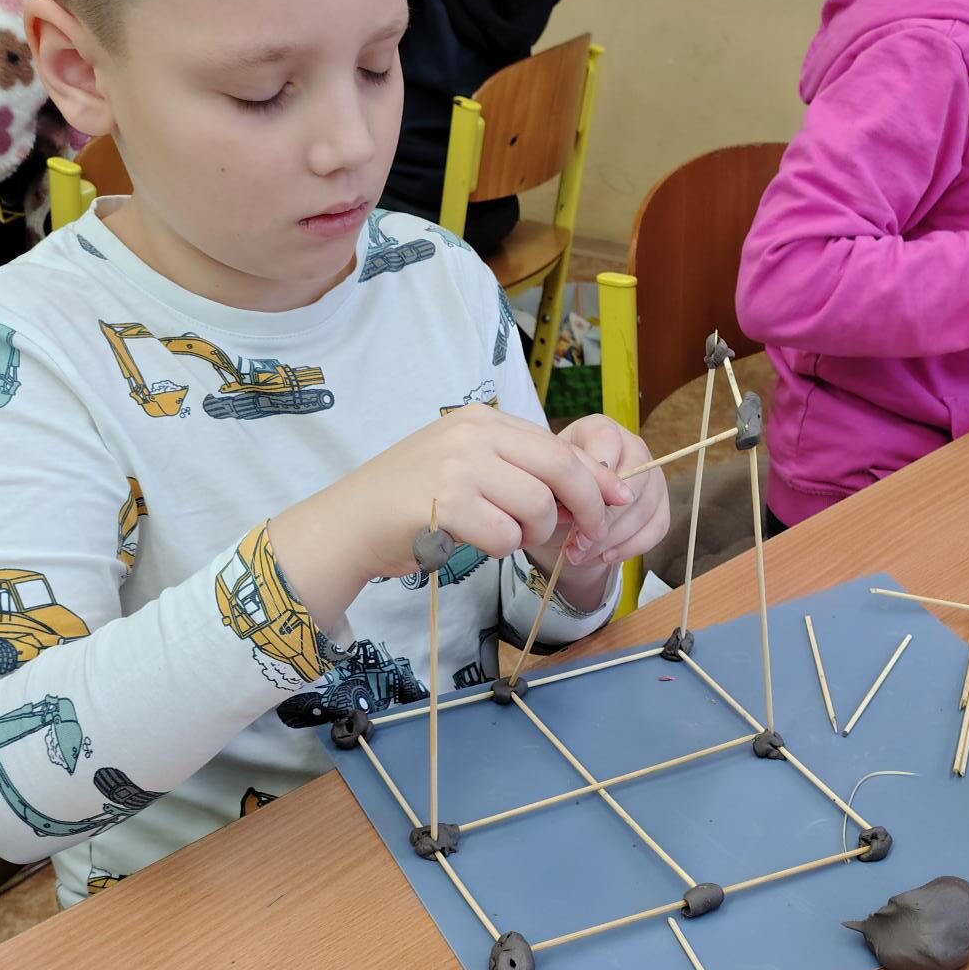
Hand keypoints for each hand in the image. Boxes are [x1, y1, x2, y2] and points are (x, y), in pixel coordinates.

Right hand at [269, 403, 633, 628]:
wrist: (349, 522)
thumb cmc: (411, 500)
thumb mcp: (465, 465)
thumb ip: (519, 469)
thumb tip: (592, 488)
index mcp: (482, 420)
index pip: (558, 446)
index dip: (596, 478)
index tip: (619, 500)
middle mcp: (473, 435)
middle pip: (561, 472)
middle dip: (586, 509)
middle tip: (588, 536)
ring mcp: (459, 467)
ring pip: (538, 508)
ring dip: (532, 535)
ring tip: (503, 536)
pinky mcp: (448, 505)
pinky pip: (505, 536)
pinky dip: (501, 549)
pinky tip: (477, 543)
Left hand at [524, 413, 671, 611]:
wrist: (565, 510)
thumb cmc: (553, 490)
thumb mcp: (546, 483)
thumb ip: (559, 489)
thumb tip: (577, 514)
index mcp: (600, 430)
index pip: (607, 444)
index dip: (591, 481)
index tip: (570, 511)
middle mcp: (634, 446)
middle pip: (634, 481)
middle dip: (604, 518)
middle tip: (576, 543)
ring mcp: (652, 475)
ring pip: (645, 508)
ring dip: (612, 539)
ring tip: (581, 554)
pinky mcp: (661, 504)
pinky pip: (657, 527)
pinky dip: (630, 547)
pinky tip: (604, 557)